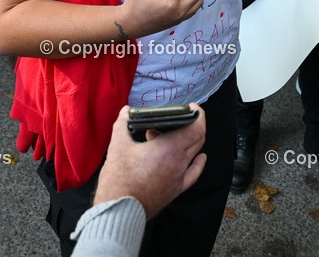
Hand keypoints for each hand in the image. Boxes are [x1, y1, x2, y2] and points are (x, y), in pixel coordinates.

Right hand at [92, 104, 206, 216]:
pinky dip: (198, 162)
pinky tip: (200, 158)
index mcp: (170, 149)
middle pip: (198, 138)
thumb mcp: (118, 146)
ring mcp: (180, 177)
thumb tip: (125, 111)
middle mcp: (180, 162)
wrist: (119, 211)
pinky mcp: (176, 189)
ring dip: (187, 141)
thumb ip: (123, 125)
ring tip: (165, 138)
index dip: (198, 114)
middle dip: (190, 125)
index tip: (192, 108)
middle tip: (175, 119)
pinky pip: (194, 173)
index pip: (197, 127)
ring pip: (195, 153)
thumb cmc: (119, 181)